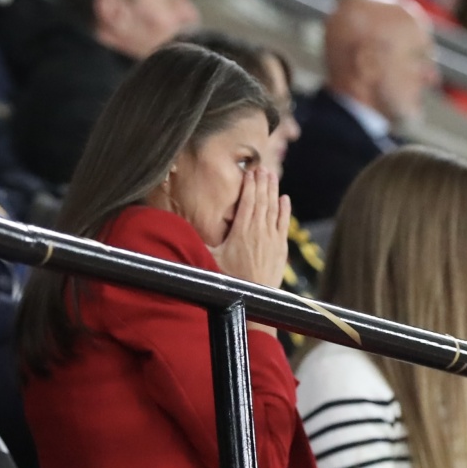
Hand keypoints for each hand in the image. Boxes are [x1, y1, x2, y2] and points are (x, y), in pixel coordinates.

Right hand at [208, 168, 289, 288]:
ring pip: (274, 209)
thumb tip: (181, 230)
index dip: (249, 185)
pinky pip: (284, 223)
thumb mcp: (211, 260)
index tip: (249, 172)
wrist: (253, 300)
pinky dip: (285, 210)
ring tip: (272, 176)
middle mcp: (259, 231)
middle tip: (262, 167)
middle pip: (262, 201)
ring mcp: (272, 239)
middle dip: (262, 182)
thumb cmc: (230, 281)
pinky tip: (285, 198)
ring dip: (273, 191)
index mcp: (242, 231)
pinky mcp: (281, 248)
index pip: (247, 202)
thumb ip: (202, 242)